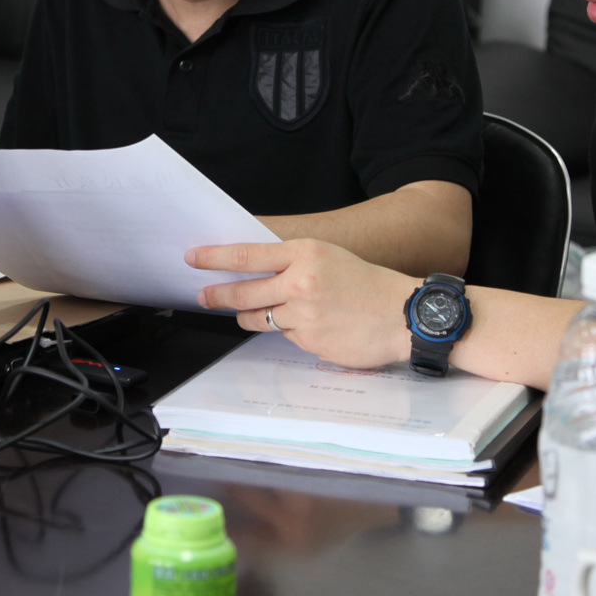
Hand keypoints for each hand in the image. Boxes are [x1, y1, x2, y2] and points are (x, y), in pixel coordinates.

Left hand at [186, 238, 417, 369]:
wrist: (403, 315)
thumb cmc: (367, 284)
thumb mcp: (329, 257)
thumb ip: (293, 263)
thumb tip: (254, 269)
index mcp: (306, 254)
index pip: (247, 255)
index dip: (215, 257)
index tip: (193, 257)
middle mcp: (300, 282)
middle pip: (244, 291)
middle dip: (219, 295)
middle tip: (203, 296)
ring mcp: (304, 314)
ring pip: (259, 317)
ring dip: (251, 316)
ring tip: (255, 312)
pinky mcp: (309, 340)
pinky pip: (284, 336)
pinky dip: (288, 331)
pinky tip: (308, 325)